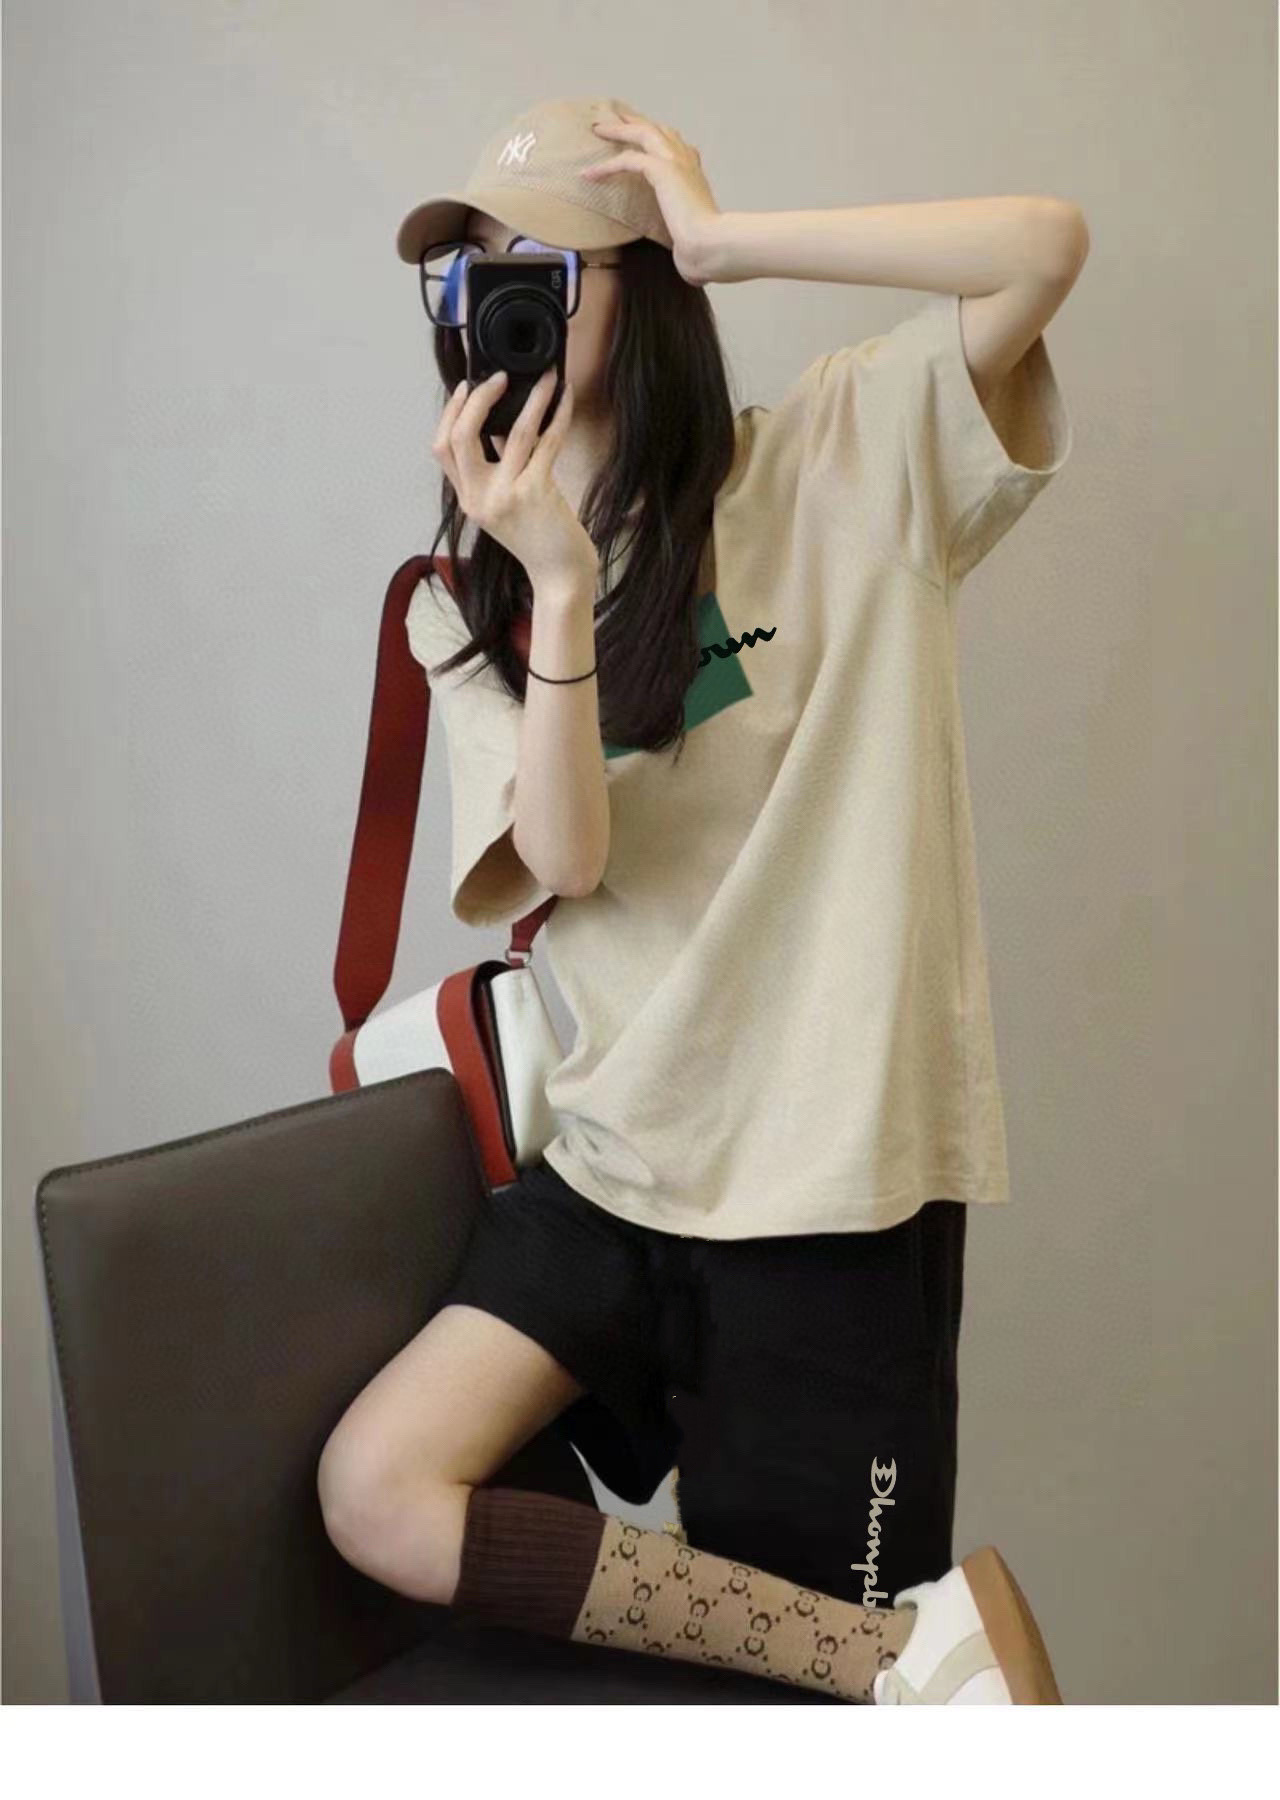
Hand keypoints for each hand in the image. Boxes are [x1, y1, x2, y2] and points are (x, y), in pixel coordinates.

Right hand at [432, 370, 599, 593]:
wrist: (559, 575)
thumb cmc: (538, 540)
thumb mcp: (505, 506)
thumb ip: (496, 470)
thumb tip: (498, 423)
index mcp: (468, 499)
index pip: (441, 448)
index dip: (451, 412)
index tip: (466, 387)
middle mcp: (480, 498)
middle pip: (460, 436)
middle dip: (479, 398)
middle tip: (499, 377)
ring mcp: (506, 496)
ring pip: (512, 432)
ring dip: (532, 397)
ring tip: (547, 376)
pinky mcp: (536, 493)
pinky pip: (546, 442)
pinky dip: (557, 415)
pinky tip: (565, 398)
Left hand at [582, 104, 722, 286]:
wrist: (710, 246)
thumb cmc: (705, 250)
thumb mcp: (692, 238)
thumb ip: (687, 241)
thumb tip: (689, 265)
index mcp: (695, 174)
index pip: (676, 145)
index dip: (658, 137)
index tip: (642, 134)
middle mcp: (687, 162)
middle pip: (658, 130)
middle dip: (635, 122)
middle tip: (615, 118)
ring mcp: (676, 162)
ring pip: (642, 133)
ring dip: (618, 130)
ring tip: (598, 129)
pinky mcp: (663, 170)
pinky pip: (628, 159)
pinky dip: (606, 166)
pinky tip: (589, 174)